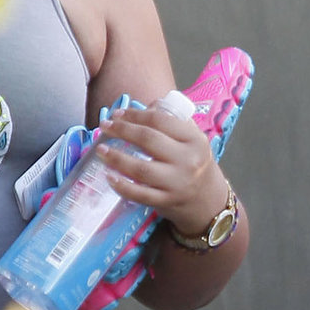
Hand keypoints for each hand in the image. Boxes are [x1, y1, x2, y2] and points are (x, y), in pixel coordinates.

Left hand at [95, 104, 227, 237]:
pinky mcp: (166, 201)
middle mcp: (188, 160)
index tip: (118, 114)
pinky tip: (109, 176)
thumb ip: (170, 121)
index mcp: (195, 139)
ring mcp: (177, 183)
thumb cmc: (194, 163)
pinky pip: (139, 194)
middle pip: (148, 140)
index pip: (160, 120)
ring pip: (141, 169)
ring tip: (100, 150)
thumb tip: (140, 108)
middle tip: (105, 126)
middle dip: (122, 130)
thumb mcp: (192, 139)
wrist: (208, 199)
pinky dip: (121, 186)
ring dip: (116, 158)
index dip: (135, 115)